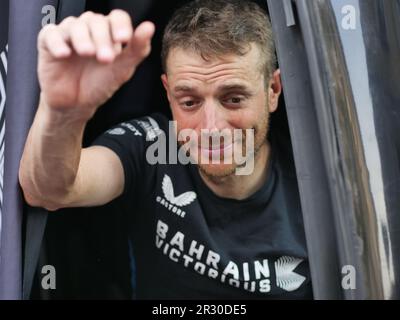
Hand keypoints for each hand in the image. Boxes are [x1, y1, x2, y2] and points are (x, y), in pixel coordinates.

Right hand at [37, 10, 154, 119]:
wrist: (77, 104)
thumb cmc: (100, 84)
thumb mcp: (123, 69)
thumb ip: (137, 49)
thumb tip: (149, 27)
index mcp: (109, 33)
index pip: (116, 17)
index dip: (120, 25)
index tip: (124, 39)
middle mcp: (89, 29)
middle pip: (96, 21)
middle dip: (102, 39)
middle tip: (105, 58)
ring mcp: (68, 34)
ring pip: (74, 25)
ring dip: (82, 39)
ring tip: (87, 53)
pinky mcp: (49, 42)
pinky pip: (50, 34)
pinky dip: (58, 43)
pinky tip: (64, 54)